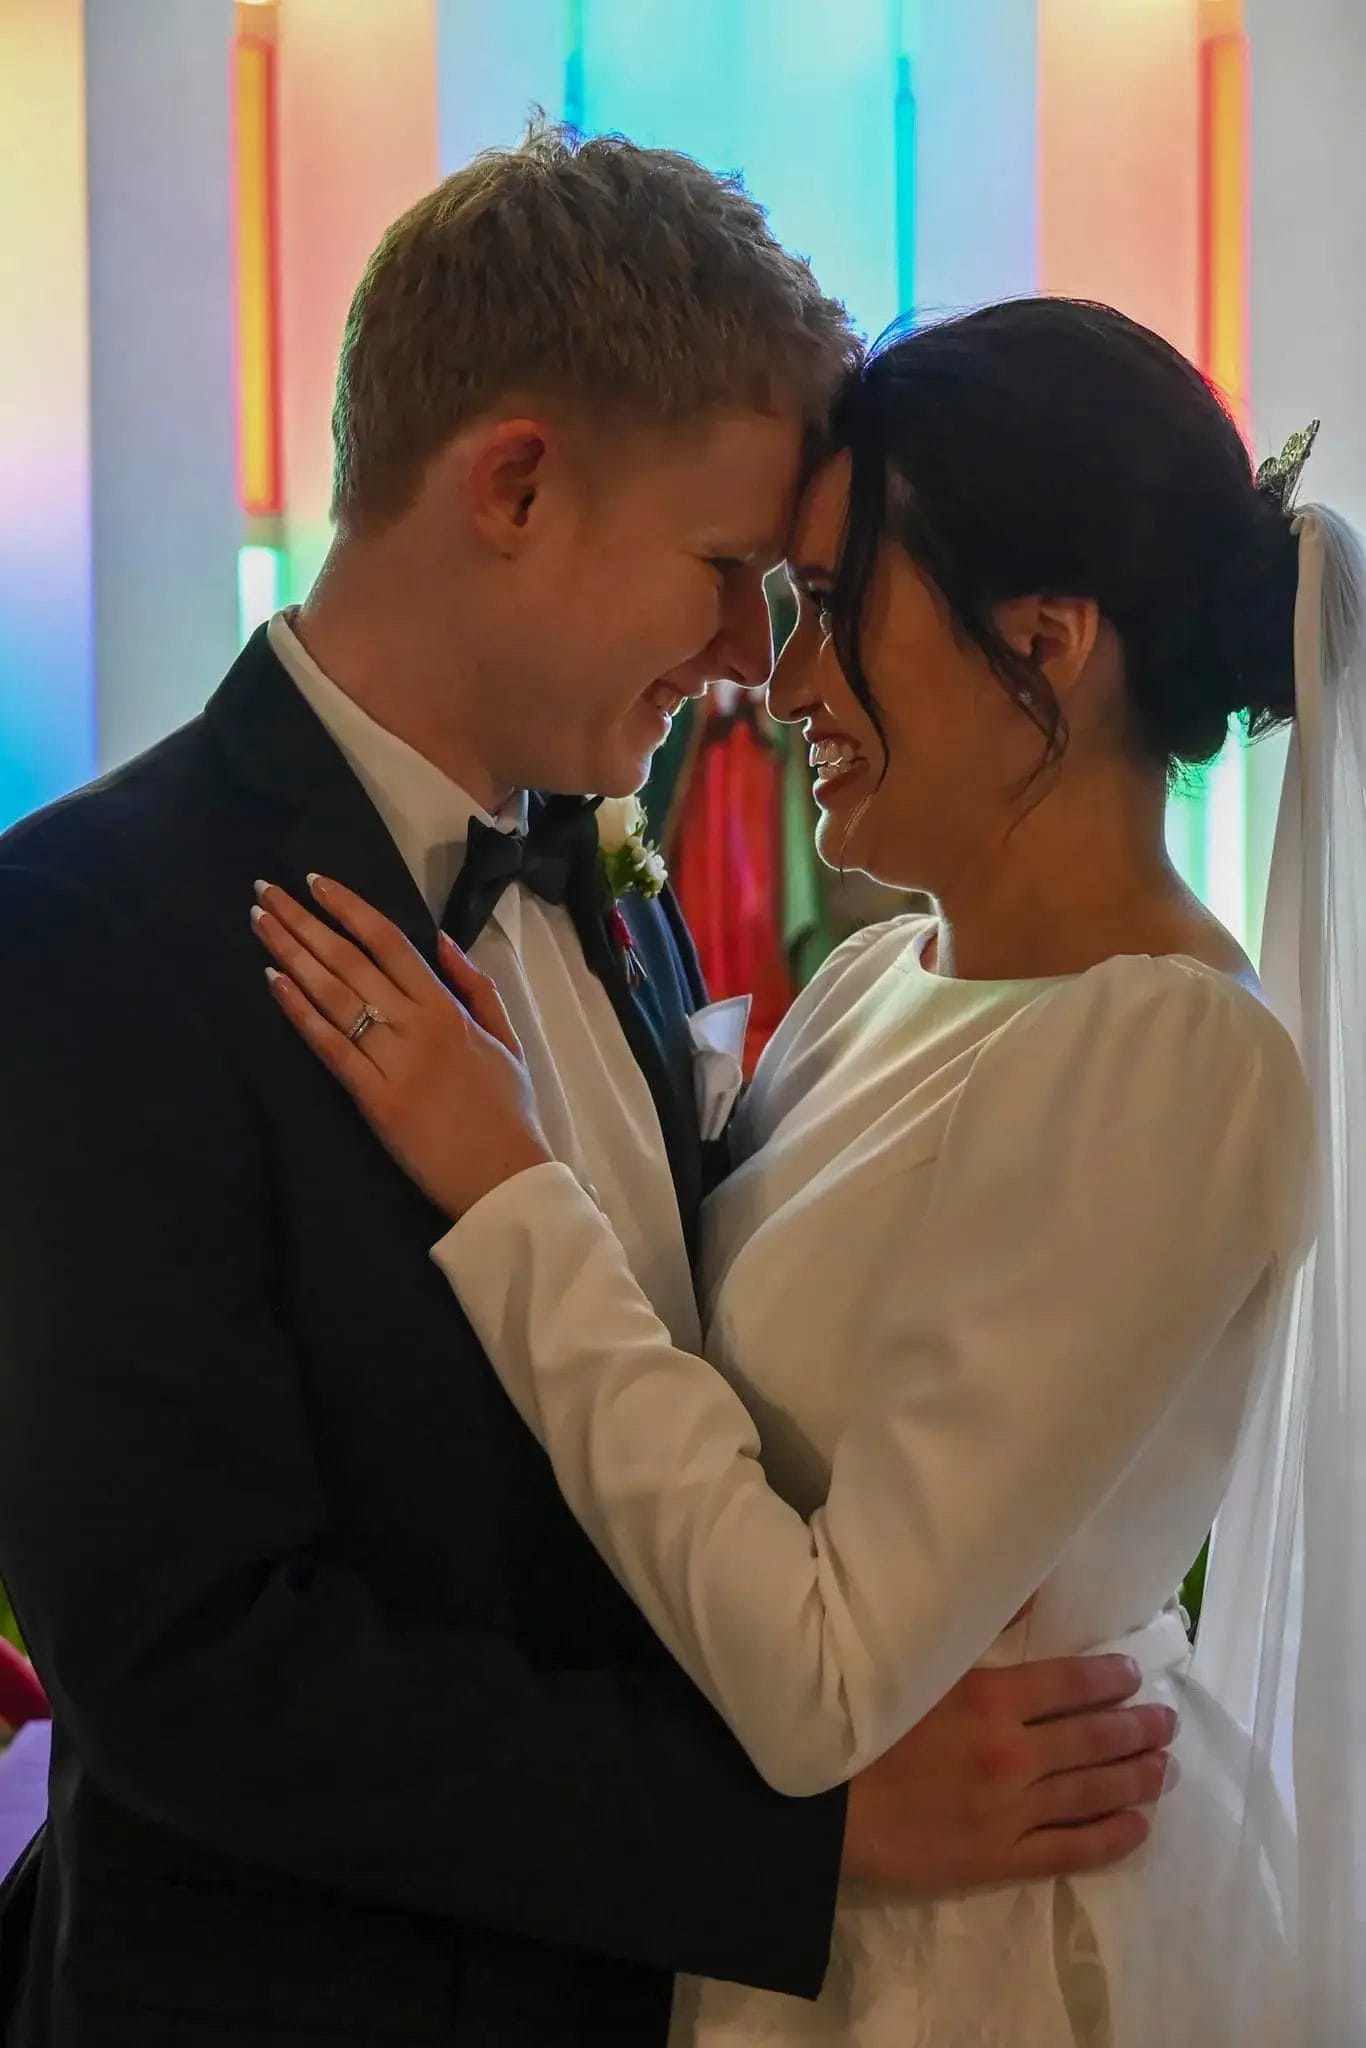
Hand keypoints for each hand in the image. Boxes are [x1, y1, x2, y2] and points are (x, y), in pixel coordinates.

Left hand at [251, 877, 551, 1217]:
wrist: (505, 1176)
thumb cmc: (509, 1110)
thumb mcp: (505, 1037)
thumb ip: (475, 985)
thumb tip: (442, 940)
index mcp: (447, 1006)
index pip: (389, 941)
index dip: (349, 908)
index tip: (314, 883)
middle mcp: (416, 1024)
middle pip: (349, 960)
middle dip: (303, 922)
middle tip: (265, 891)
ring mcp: (392, 1061)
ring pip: (333, 995)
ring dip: (290, 955)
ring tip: (259, 923)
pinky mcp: (374, 1098)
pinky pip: (329, 1046)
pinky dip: (299, 1012)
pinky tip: (271, 982)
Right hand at [841, 1654, 1173, 1892]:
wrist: (823, 1808)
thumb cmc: (865, 1721)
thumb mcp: (918, 1663)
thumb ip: (978, 1628)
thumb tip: (1030, 1590)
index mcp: (990, 1698)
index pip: (1070, 1683)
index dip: (1109, 1679)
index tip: (1134, 1676)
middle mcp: (1012, 1754)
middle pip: (1092, 1739)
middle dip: (1137, 1729)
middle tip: (1167, 1723)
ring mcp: (1011, 1812)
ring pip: (1092, 1793)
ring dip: (1136, 1779)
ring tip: (1166, 1769)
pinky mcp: (1001, 1860)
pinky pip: (1072, 1849)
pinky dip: (1111, 1837)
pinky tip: (1138, 1826)